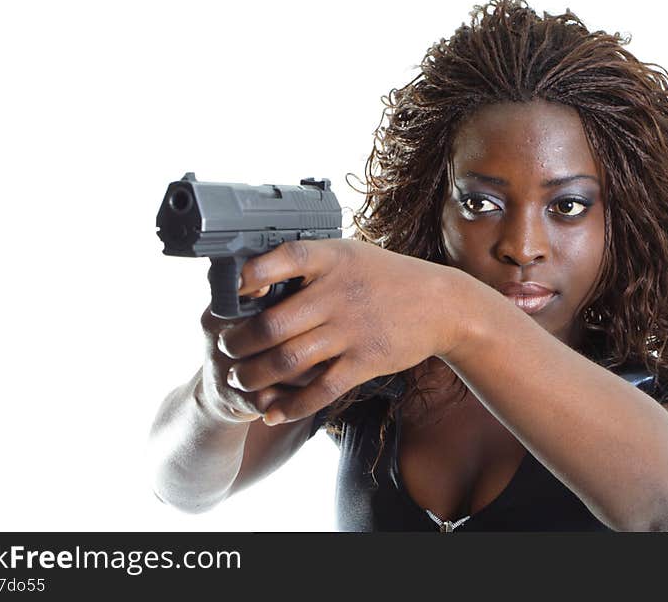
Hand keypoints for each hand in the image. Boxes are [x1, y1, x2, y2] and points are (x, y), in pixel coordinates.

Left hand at [216, 239, 459, 424]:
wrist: (442, 305)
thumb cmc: (387, 278)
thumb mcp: (349, 254)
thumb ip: (308, 265)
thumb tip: (255, 280)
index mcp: (332, 259)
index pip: (282, 260)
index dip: (249, 276)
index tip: (230, 293)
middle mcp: (338, 294)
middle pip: (271, 325)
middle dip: (238, 342)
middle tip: (226, 348)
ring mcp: (351, 330)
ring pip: (288, 361)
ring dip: (255, 376)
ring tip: (240, 378)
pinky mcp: (364, 361)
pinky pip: (320, 390)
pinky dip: (291, 406)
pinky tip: (272, 412)